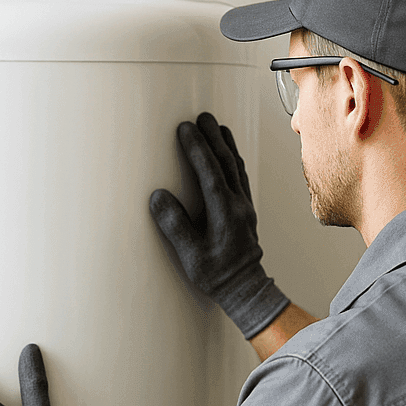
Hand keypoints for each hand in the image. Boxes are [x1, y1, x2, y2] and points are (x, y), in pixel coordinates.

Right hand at [149, 112, 288, 337]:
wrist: (246, 289)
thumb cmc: (217, 276)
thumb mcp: (190, 256)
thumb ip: (174, 226)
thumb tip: (158, 197)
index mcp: (224, 213)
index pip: (209, 172)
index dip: (197, 149)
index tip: (185, 128)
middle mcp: (238, 205)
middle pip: (226, 162)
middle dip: (212, 137)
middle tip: (200, 116)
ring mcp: (245, 207)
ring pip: (236, 167)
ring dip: (226, 145)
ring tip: (216, 126)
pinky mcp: (246, 211)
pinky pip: (240, 177)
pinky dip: (233, 160)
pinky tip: (228, 154)